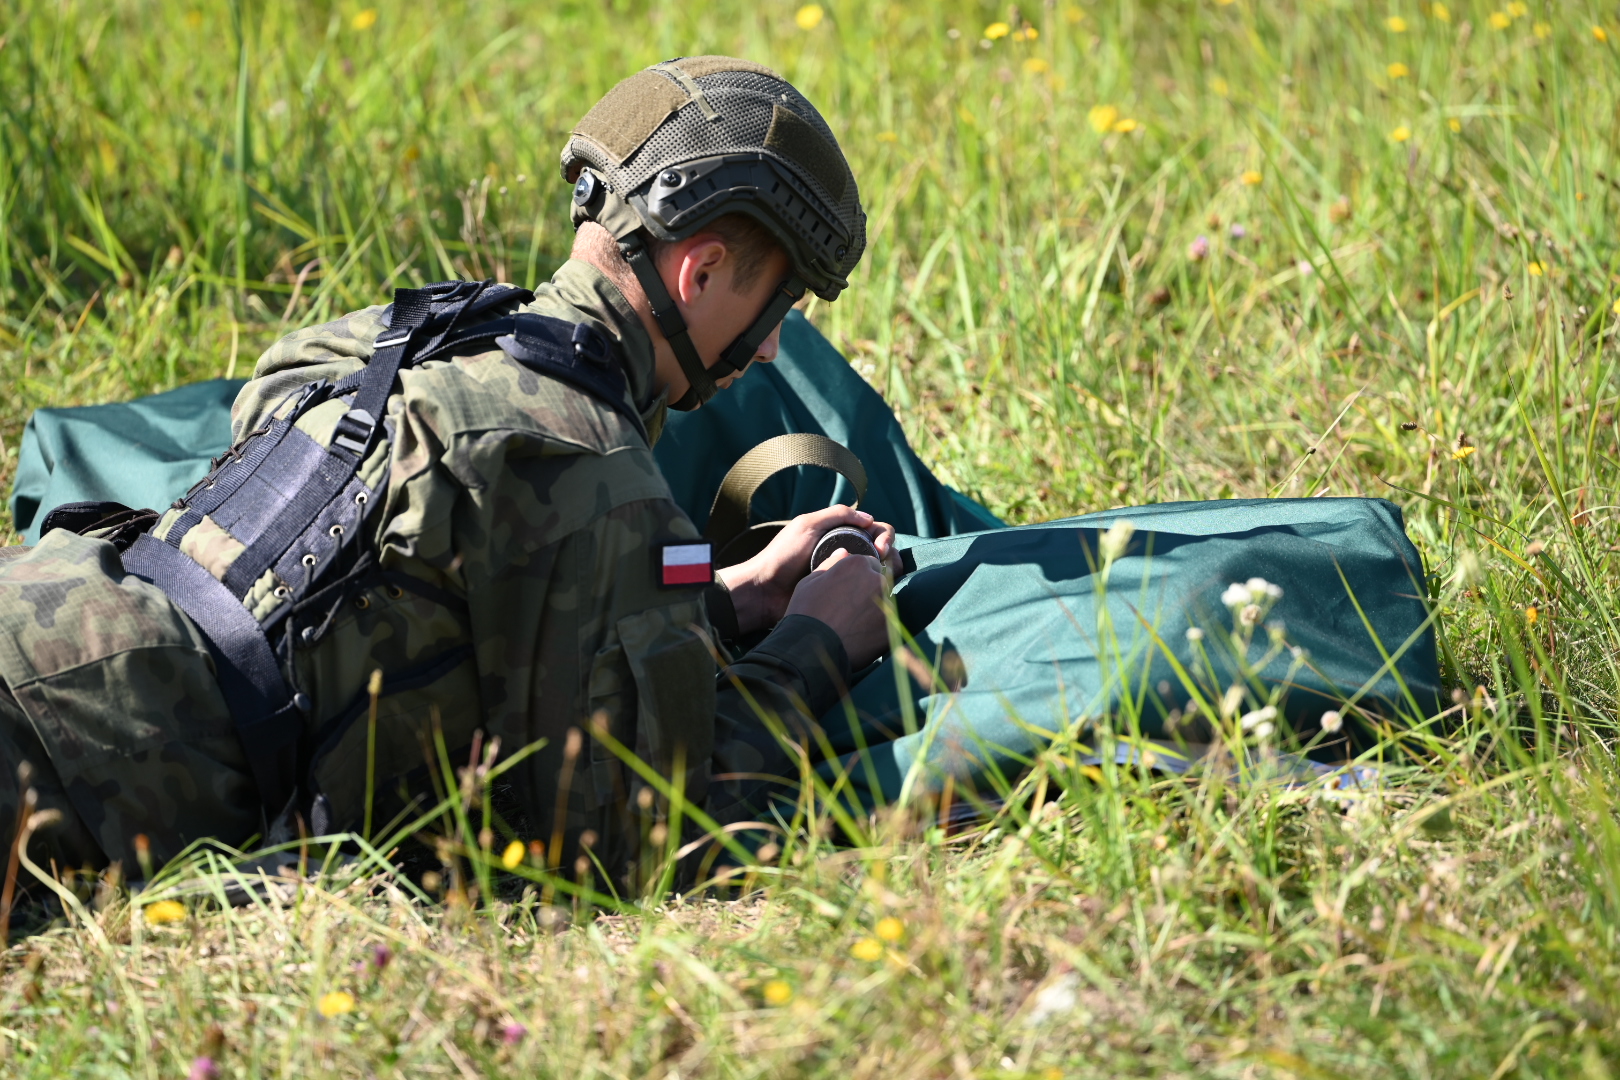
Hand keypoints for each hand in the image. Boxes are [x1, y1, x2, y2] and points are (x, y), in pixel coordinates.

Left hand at [717, 505, 898, 634]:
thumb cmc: (783, 556)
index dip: (885, 536)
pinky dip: (878, 592)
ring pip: (880, 573)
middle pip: (884, 551)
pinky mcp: (844, 598)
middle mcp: (847, 554)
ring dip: (888, 574)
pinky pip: (867, 593)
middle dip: (890, 555)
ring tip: (882, 580)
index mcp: (840, 535)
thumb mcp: (807, 526)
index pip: (876, 530)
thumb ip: (836, 515)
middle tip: (881, 563)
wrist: (765, 592)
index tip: (880, 548)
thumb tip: (870, 518)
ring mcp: (846, 578)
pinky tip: (878, 595)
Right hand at [783, 548, 891, 668]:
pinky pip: (888, 626)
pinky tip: (860, 638)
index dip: (858, 578)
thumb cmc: (804, 612)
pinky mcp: (890, 629)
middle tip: (851, 610)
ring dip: (874, 611)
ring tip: (854, 626)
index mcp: (857, 564)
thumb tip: (844, 552)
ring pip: (885, 604)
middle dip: (869, 592)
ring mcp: (886, 605)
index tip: (848, 591)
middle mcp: (876, 580)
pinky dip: (877, 631)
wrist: (807, 649)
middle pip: (880, 582)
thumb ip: (831, 563)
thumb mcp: (810, 581)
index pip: (870, 564)